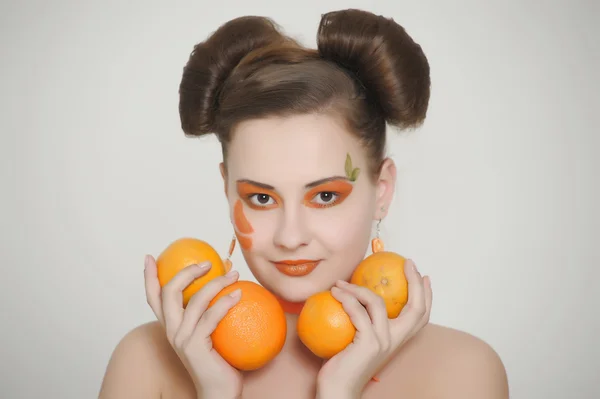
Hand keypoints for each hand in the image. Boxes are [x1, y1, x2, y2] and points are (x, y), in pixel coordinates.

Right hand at [144, 255, 242, 398]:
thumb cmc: (219, 361)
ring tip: (234, 275)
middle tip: (208, 263)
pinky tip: (239, 294)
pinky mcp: (194, 346)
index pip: (153, 298)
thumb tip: (227, 284)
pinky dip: (225, 302)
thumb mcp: (210, 334)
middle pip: (169, 292)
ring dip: (216, 283)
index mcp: (172, 327)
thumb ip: (209, 314)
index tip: (150, 257)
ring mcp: (181, 338)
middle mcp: (171, 331)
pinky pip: (211, 317)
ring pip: (195, 300)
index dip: (148, 277)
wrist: (218, 391)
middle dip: (186, 272)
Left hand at [316, 259, 431, 397]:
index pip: (420, 316)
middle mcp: (394, 340)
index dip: (426, 295)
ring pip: (376, 303)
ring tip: (340, 283)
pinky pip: (357, 312)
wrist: (338, 389)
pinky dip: (346, 299)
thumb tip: (357, 296)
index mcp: (396, 339)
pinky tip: (335, 293)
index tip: (423, 275)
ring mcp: (382, 342)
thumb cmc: (344, 364)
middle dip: (415, 282)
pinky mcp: (367, 343)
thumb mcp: (359, 339)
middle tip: (407, 263)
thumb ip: (364, 322)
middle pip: (415, 309)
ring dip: (357, 287)